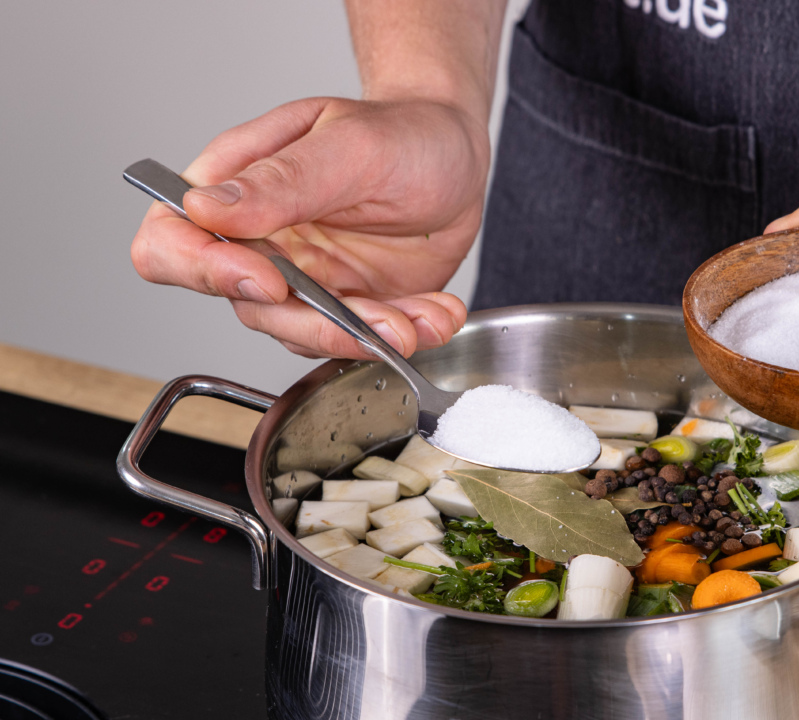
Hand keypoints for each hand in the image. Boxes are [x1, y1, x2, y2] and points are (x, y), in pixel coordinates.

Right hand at [130, 97, 488, 358]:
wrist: (458, 154)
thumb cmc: (398, 131)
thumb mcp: (348, 145)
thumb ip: (281, 181)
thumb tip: (204, 208)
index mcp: (233, 189)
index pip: (171, 244)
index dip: (203, 272)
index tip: (268, 280)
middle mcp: (259, 242)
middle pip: (247, 306)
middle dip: (316, 322)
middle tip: (378, 320)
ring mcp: (304, 280)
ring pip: (307, 334)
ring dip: (367, 336)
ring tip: (418, 320)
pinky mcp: (348, 306)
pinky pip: (361, 340)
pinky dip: (406, 333)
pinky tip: (438, 312)